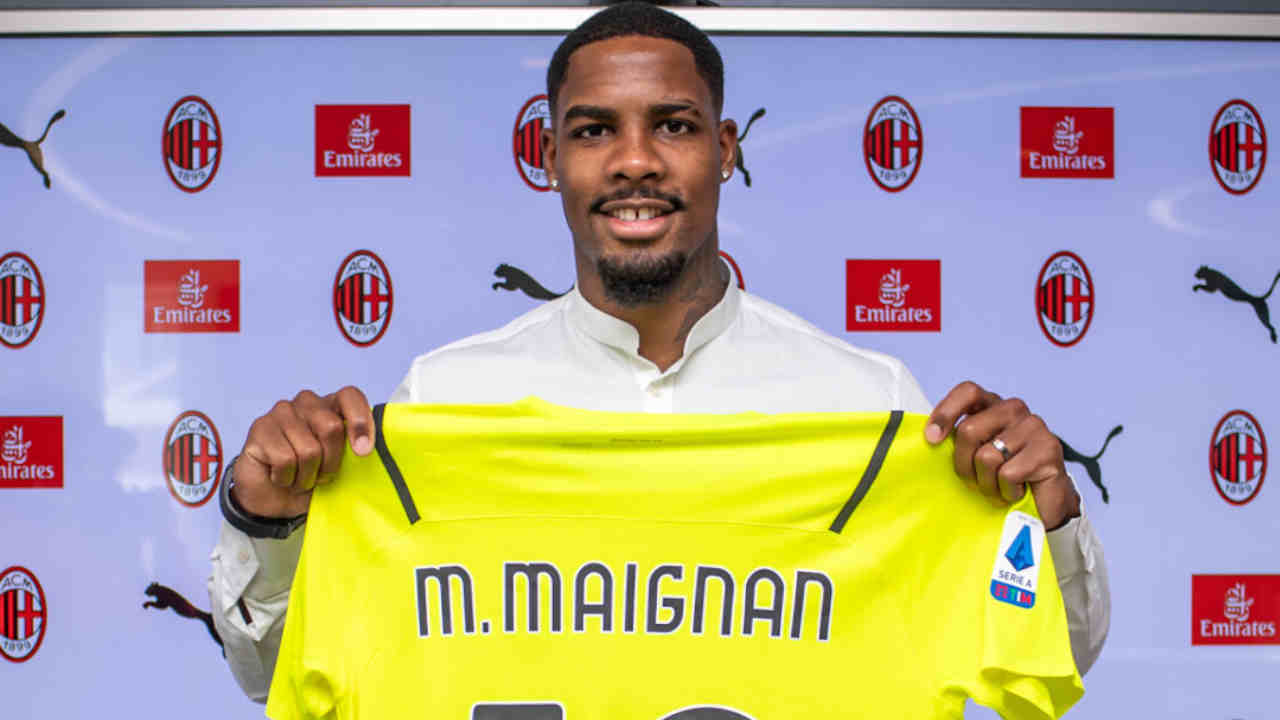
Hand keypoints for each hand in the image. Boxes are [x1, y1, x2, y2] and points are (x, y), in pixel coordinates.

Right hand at [232, 387, 373, 518]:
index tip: (363, 452)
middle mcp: (307, 402)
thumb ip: (355, 452)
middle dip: (331, 463)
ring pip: (309, 450)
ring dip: (306, 476)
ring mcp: (281, 412)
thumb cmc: (311, 478)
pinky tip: (279, 476)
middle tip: (321, 477)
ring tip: (298, 478)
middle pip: (332, 427)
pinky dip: (286, 478)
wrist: (272, 498)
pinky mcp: (260, 427)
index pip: (350, 396)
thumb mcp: (340, 467)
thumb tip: (367, 450)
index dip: (360, 421)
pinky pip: (284, 460)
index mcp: (332, 405)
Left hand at [924, 381, 1079, 529]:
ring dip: (987, 483)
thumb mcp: (972, 456)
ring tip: (999, 487)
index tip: (932, 439)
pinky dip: (1007, 491)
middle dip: (964, 464)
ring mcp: (1034, 427)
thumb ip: (956, 441)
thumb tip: (928, 437)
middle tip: (974, 481)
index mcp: (993, 405)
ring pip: (987, 456)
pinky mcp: (1049, 449)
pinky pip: (1008, 473)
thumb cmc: (1001, 479)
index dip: (946, 412)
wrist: (1043, 505)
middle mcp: (1014, 410)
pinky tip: (1019, 491)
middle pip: (969, 430)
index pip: (968, 392)